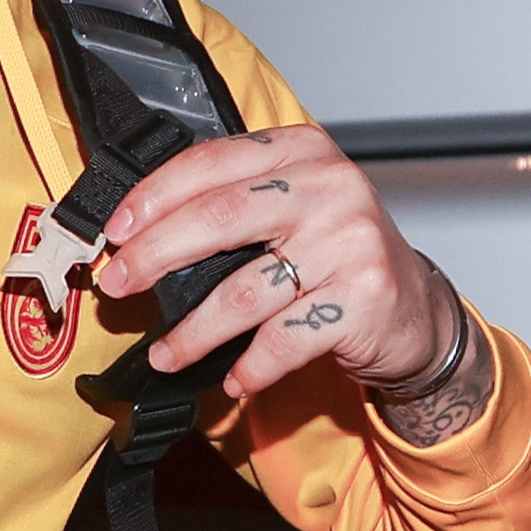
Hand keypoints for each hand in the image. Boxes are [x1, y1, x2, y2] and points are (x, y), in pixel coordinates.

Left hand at [94, 125, 491, 441]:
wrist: (416, 309)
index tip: (115, 231)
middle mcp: (329, 187)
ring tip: (166, 354)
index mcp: (301, 151)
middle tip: (118, 284)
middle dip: (154, 256)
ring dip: (192, 332)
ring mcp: (349, 242)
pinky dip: (249, 366)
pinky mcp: (362, 299)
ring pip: (243, 291)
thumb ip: (227, 206)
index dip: (152, 197)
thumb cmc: (337, 255)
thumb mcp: (290, 208)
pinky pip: (283, 340)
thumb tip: (136, 238)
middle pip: (216, 218)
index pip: (210, 163)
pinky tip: (232, 379)